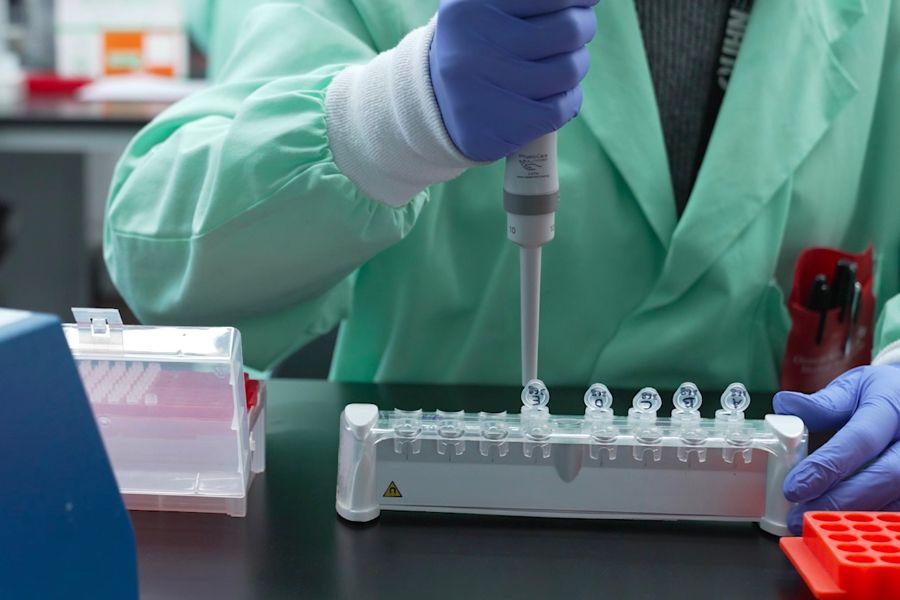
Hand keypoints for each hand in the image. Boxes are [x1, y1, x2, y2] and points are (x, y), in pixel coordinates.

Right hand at [430, 0, 598, 161]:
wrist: (434, 102)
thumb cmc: (479, 44)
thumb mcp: (491, 6)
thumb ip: (534, 1)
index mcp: (472, 2)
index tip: (585, 1)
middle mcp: (471, 43)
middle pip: (569, 29)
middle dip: (582, 29)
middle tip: (574, 34)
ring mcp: (480, 88)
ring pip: (569, 71)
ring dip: (576, 66)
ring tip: (560, 65)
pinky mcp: (493, 128)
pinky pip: (562, 108)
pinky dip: (569, 100)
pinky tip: (554, 95)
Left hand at [775, 365, 899, 533]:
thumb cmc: (882, 394)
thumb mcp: (854, 387)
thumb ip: (822, 403)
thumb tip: (784, 405)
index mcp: (891, 406)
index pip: (860, 440)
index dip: (826, 467)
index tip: (794, 487)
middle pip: (884, 476)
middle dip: (839, 500)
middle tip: (799, 515)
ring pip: (895, 498)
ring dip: (853, 515)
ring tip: (814, 523)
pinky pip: (899, 507)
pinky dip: (870, 518)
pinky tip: (842, 524)